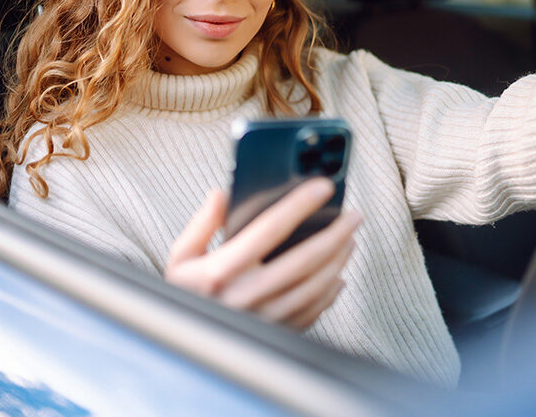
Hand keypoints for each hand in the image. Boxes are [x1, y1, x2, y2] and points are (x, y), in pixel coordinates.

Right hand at [164, 178, 361, 329]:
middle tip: (354, 215)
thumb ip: (202, 223)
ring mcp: (265, 319)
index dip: (300, 204)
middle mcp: (246, 296)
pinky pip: (313, 311)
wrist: (184, 349)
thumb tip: (223, 194)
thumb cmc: (185, 295)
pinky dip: (330, 292)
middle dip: (336, 233)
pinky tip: (337, 276)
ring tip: (348, 239)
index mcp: (221, 270)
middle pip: (305, 258)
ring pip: (316, 285)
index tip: (323, 187)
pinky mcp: (276, 335)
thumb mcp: (181, 257)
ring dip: (338, 259)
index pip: (269, 228)